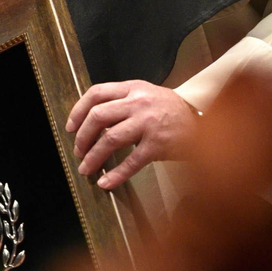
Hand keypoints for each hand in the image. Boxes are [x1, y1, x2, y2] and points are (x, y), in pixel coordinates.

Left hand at [65, 80, 198, 188]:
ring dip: (93, 157)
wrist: (201, 121)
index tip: (70, 127)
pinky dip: (115, 175)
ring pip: (110, 139)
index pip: (96, 93)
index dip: (78, 111)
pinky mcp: (157, 145)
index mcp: (133, 88)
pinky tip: (106, 182)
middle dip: (82, 137)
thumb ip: (122, 101)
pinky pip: (130, 162)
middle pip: (98, 116)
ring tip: (86, 168)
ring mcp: (148, 123)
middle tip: (78, 151)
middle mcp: (139, 102)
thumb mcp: (146, 94)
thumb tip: (91, 122)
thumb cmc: (170, 110)